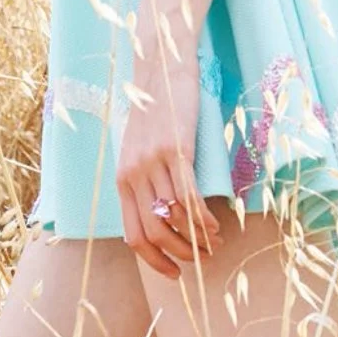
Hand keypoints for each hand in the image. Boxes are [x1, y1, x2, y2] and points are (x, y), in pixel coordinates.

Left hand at [114, 51, 222, 279]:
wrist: (160, 64)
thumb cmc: (154, 107)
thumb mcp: (138, 147)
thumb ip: (143, 178)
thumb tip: (161, 215)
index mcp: (122, 177)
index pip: (133, 234)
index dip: (155, 260)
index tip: (174, 272)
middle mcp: (134, 172)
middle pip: (155, 232)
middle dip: (180, 254)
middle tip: (201, 260)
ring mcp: (154, 160)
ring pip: (175, 217)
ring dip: (198, 238)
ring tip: (215, 241)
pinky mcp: (176, 148)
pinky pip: (189, 195)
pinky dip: (203, 218)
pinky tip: (216, 225)